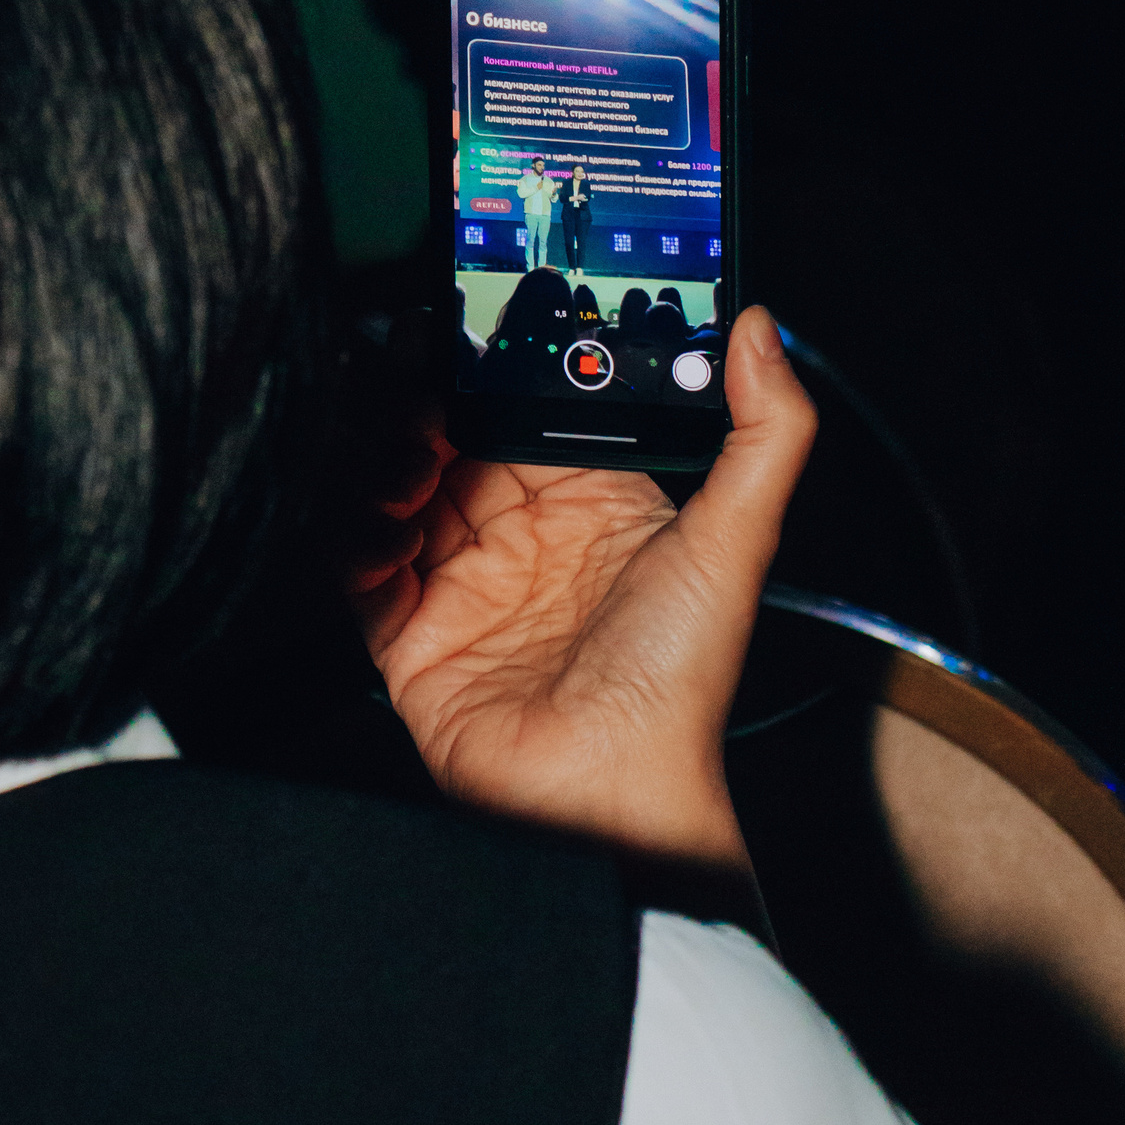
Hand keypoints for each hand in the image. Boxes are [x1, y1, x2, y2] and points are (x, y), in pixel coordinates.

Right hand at [353, 307, 814, 867]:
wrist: (606, 791)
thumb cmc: (677, 685)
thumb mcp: (737, 538)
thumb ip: (766, 429)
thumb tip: (765, 332)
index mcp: (597, 509)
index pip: (532, 413)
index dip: (501, 374)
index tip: (480, 335)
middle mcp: (529, 543)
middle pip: (454, 444)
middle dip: (430, 410)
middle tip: (425, 397)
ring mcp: (466, 588)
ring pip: (398, 492)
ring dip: (389, 463)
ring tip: (409, 466)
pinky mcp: (411, 638)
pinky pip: (360, 567)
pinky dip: (357, 535)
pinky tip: (387, 527)